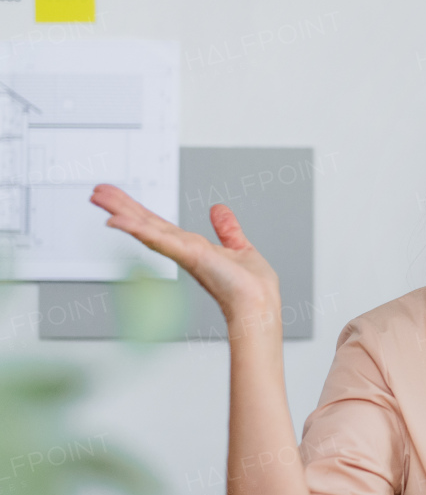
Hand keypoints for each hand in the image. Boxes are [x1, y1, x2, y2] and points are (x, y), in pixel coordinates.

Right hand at [89, 184, 280, 320]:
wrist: (258, 302)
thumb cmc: (251, 286)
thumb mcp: (239, 246)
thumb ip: (227, 229)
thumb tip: (219, 210)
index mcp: (192, 247)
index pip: (157, 224)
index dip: (136, 210)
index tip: (117, 196)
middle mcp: (183, 250)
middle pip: (145, 223)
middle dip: (121, 206)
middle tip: (97, 192)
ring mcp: (183, 252)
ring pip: (146, 228)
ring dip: (121, 212)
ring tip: (99, 198)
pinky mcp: (189, 255)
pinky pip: (159, 240)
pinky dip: (137, 229)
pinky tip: (118, 221)